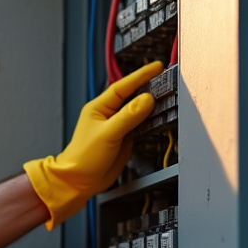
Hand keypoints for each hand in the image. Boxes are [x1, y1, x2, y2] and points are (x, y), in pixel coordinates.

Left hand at [24, 62, 163, 228]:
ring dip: (152, 106)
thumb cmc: (84, 157)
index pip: (123, 86)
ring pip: (139, 112)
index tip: (156, 67)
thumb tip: (147, 99)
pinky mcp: (125, 139)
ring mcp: (118, 127)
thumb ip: (128, 116)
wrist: (80, 181)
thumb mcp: (108, 134)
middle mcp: (109, 115)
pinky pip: (141, 126)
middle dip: (150, 88)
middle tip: (167, 80)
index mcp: (100, 108)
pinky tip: (159, 118)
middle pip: (134, 97)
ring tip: (167, 97)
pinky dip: (151, 122)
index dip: (141, 76)